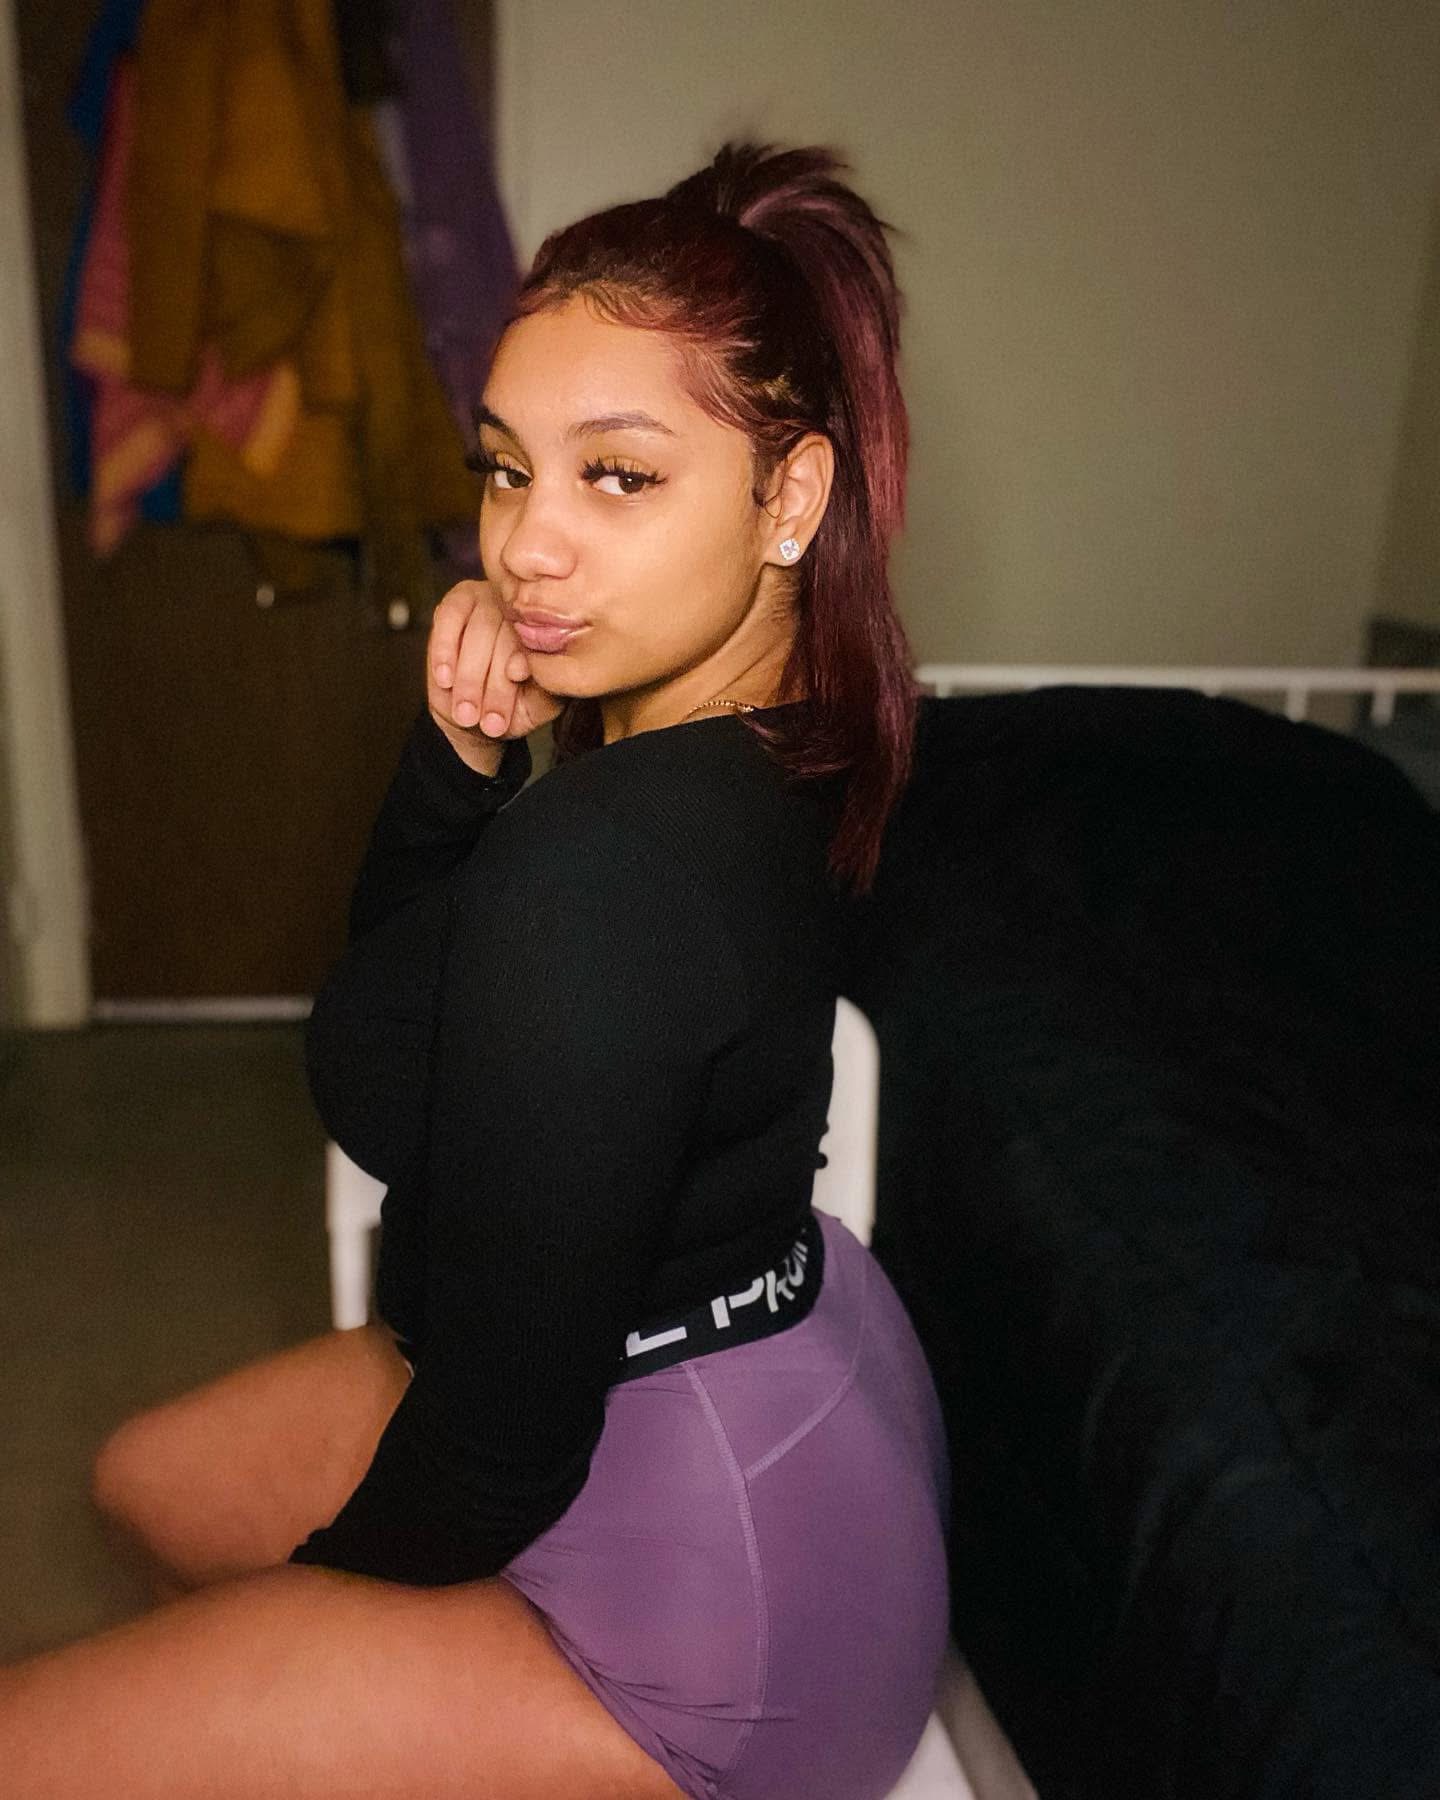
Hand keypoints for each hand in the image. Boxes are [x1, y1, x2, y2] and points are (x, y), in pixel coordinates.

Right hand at [426, 580, 567, 773]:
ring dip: (468, 679)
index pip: (537, 644)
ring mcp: (490, 600)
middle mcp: (522, 610)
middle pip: (506, 639)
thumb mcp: (536, 706)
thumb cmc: (514, 706)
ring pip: (477, 633)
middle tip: (486, 722)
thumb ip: (539, 689)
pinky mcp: (458, 602)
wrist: (478, 716)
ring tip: (465, 714)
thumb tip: (521, 668)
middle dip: (493, 687)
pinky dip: (444, 651)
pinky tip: (445, 680)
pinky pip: (448, 618)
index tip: (514, 686)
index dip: (521, 666)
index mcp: (550, 629)